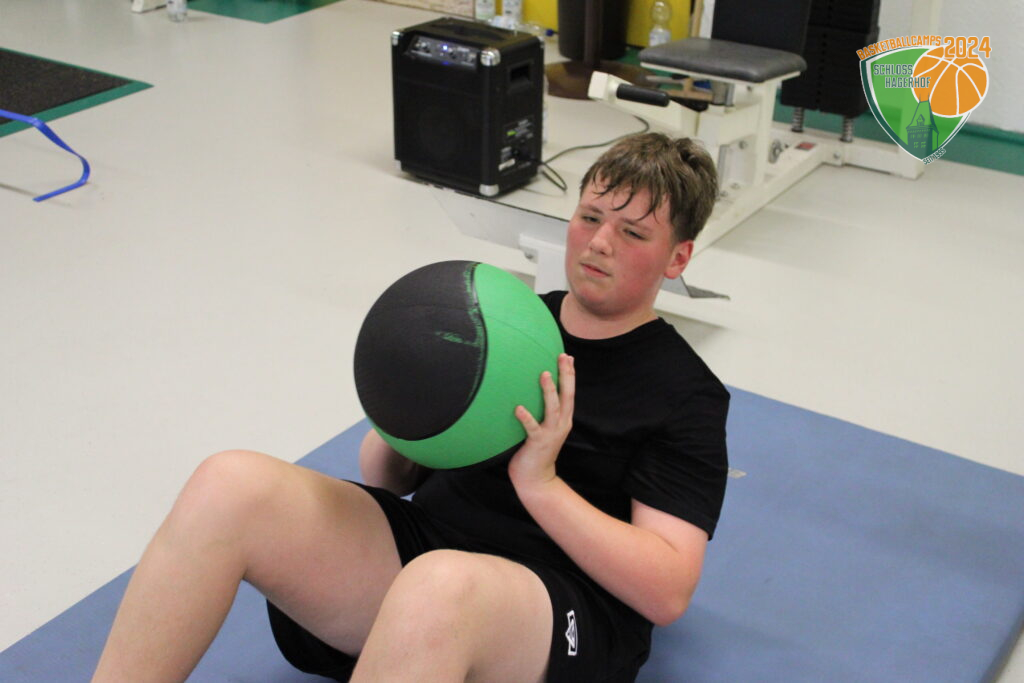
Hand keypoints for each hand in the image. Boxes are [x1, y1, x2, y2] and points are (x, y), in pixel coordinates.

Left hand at [508, 353, 574, 491]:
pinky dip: (526, 417)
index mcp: (564, 420)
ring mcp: (550, 434)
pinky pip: (532, 428)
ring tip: (544, 374)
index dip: (570, 374)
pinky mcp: (537, 443)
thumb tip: (535, 393)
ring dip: (549, 391)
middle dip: (566, 376)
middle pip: (567, 396)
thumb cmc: (536, 451)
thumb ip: (545, 413)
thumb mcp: (545, 428)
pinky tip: (518, 408)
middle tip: (563, 357)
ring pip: (553, 409)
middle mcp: (561, 424)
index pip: (569, 393)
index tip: (567, 356)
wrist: (536, 479)